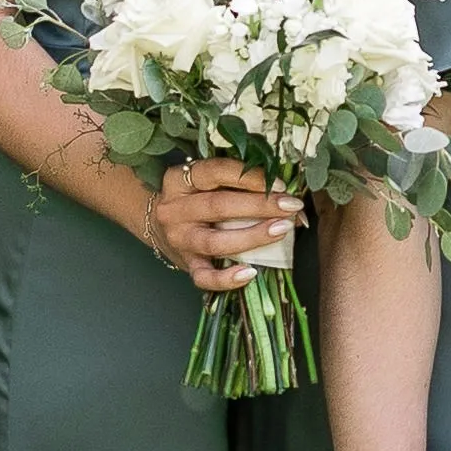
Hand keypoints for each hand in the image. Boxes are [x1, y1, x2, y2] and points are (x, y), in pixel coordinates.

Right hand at [153, 156, 301, 290]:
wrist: (160, 226)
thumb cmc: (194, 198)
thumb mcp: (206, 182)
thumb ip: (238, 183)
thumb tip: (284, 192)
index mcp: (178, 180)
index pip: (215, 172)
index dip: (249, 177)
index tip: (280, 184)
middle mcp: (175, 209)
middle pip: (218, 206)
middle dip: (259, 206)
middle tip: (290, 206)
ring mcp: (179, 239)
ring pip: (214, 242)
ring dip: (252, 236)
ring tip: (281, 230)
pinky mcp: (185, 264)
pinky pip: (204, 277)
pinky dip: (226, 278)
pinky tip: (249, 273)